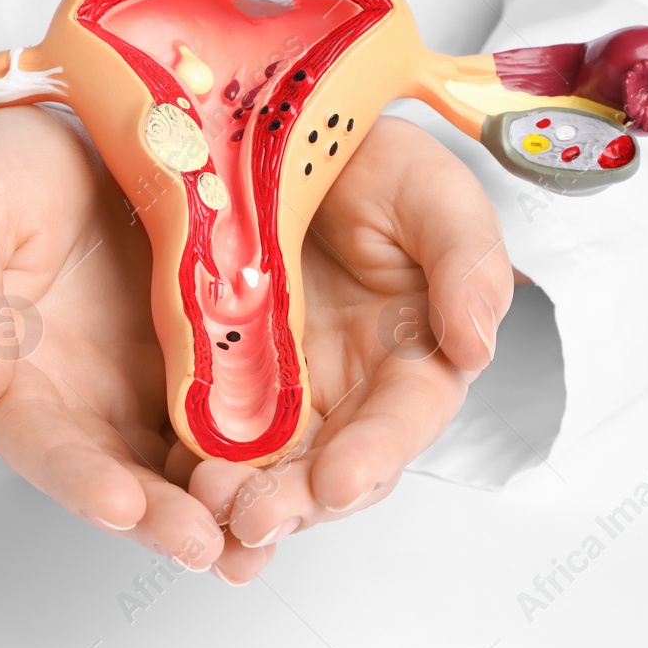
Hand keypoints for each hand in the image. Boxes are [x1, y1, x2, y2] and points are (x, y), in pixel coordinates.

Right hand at [0, 106, 230, 570]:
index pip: (38, 443)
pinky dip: (262, 453)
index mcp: (12, 379)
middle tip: (204, 544)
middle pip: (119, 475)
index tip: (115, 502)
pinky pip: (237, 414)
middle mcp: (82, 401)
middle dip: (160, 516)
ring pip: (183, 464)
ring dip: (218, 507)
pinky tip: (300, 481)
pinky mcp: (208, 359)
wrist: (77, 131)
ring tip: (258, 538)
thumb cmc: (6, 176)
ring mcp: (148, 386)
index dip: (74, 476)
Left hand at [187, 116, 514, 557]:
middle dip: (297, 500)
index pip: (402, 421)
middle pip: (331, 465)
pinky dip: (193, 464)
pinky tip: (170, 484)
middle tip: (255, 518)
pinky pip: (209, 430)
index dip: (374, 456)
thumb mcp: (435, 195)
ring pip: (269, 465)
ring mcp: (283, 387)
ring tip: (207, 506)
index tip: (339, 483)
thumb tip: (478, 343)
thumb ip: (466, 262)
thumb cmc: (377, 164)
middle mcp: (351, 388)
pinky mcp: (223, 374)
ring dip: (243, 497)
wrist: (287, 130)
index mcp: (415, 357)